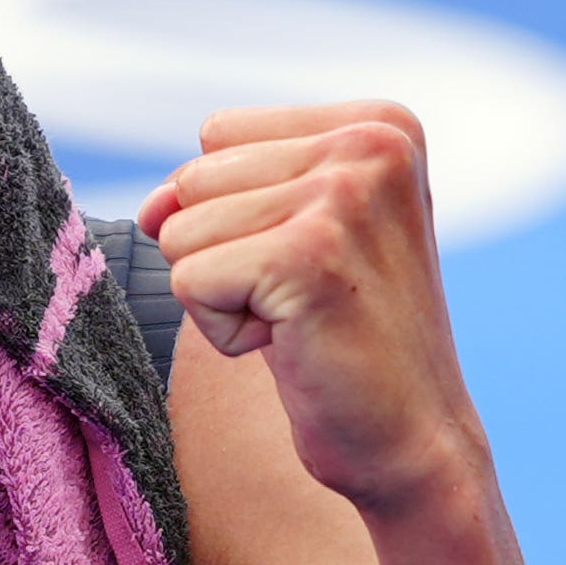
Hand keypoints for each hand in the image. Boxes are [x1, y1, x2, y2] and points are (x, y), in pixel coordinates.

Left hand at [136, 101, 483, 516]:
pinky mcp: (310, 256)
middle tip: (307, 299)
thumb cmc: (345, 339)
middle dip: (225, 253)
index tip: (314, 261)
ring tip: (301, 321)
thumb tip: (151, 206)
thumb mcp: (290, 234)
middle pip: (194, 178)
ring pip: (182, 230)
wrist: (413, 442)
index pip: (218, 135)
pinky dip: (224, 331)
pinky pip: (188, 279)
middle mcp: (373, 142)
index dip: (237, 212)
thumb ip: (220, 191)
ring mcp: (345, 195)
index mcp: (379, 122)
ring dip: (224, 294)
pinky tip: (294, 346)